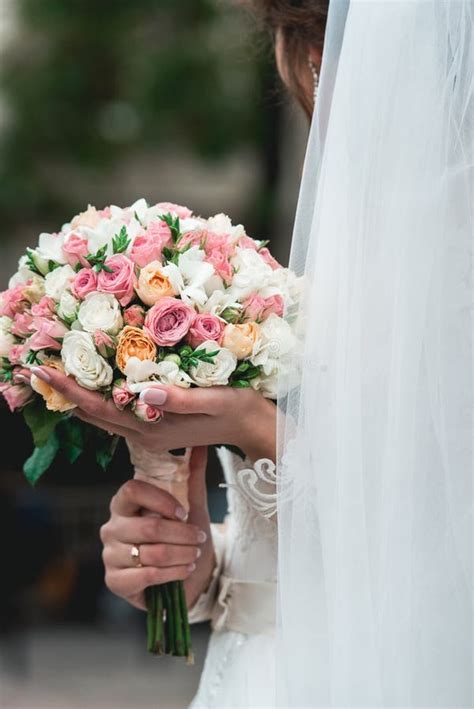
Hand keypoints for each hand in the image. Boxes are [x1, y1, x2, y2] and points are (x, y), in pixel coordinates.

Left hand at [25, 366, 276, 461]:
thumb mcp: (215, 400)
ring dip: (78, 397)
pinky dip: (99, 400)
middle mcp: (146, 433)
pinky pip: (118, 414)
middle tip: (37, 369)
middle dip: (64, 393)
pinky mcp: (158, 427)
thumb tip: (142, 394)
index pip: (101, 407)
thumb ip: (179, 399)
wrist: (254, 427)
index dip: (70, 389)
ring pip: (103, 417)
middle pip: (94, 414)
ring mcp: (151, 432)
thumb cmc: (239, 408)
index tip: (43, 370)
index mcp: (154, 427)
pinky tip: (94, 385)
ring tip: (56, 376)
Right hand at [100, 447, 214, 610]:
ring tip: (194, 554)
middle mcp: (111, 527)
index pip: (132, 490)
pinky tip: (184, 570)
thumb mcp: (191, 505)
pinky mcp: (114, 581)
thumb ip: (191, 475)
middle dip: (181, 535)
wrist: (186, 576)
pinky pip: (145, 576)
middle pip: (147, 527)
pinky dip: (172, 574)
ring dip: (181, 555)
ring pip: (150, 553)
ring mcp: (110, 555)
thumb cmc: (183, 537)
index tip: (184, 512)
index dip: (160, 500)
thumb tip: (199, 444)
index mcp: (124, 503)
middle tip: (198, 539)